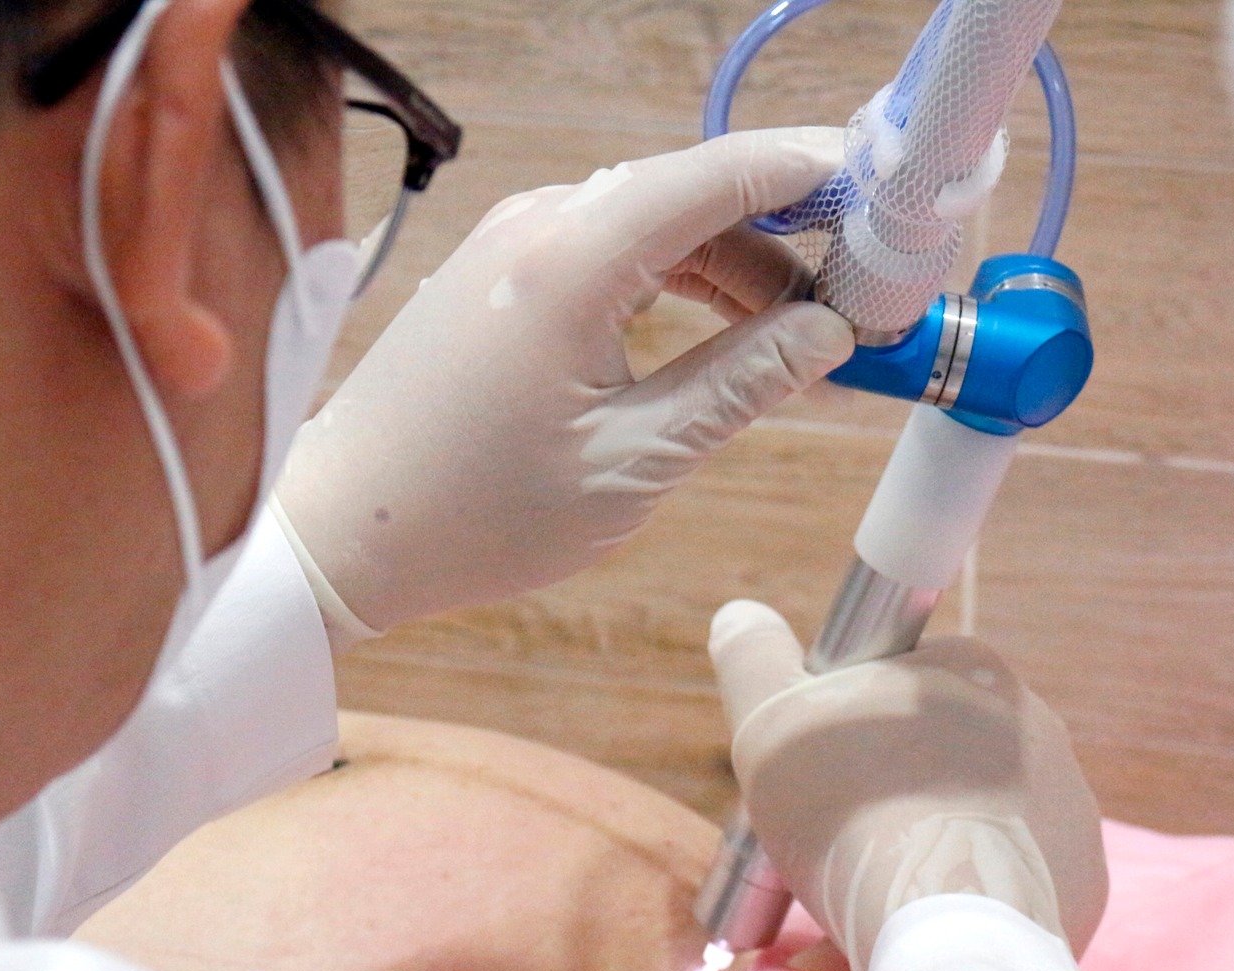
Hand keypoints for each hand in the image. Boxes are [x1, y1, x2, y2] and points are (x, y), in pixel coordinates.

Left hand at [274, 128, 855, 640]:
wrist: (339, 534)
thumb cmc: (473, 515)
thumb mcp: (632, 464)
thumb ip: (738, 385)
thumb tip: (825, 333)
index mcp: (572, 258)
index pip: (725, 173)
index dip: (820, 177)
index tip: (894, 199)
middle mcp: (536, 225)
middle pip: (694, 192)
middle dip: (788, 234)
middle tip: (864, 295)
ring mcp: (507, 244)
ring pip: (653, 222)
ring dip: (732, 265)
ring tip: (804, 333)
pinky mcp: (492, 275)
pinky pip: (607, 250)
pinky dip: (672, 280)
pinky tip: (722, 334)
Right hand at [707, 600, 1108, 970]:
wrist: (942, 921)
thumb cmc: (848, 807)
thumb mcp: (771, 718)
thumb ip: (752, 658)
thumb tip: (739, 615)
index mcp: (971, 668)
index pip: (895, 686)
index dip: (844, 730)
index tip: (816, 776)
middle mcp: (1036, 723)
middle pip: (930, 756)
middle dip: (877, 795)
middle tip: (825, 842)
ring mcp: (1069, 803)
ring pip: (966, 820)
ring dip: (911, 850)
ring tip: (858, 897)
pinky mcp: (1081, 878)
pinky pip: (1005, 881)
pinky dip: (955, 899)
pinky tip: (903, 928)